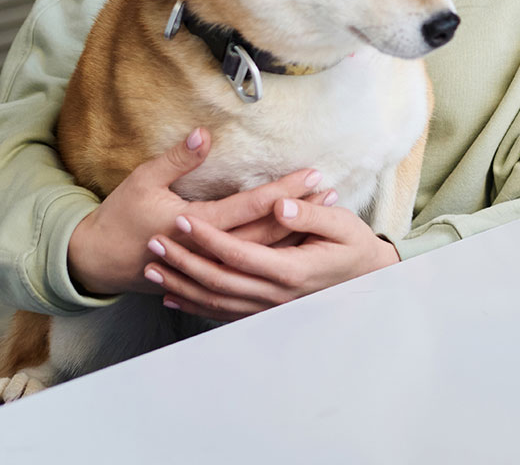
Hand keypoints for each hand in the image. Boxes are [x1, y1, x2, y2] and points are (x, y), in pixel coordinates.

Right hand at [67, 129, 330, 296]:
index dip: (284, 190)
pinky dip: (279, 249)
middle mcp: (209, 249)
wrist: (100, 261)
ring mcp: (211, 265)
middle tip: (333, 191)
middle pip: (267, 230)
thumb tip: (203, 134)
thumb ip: (176, 160)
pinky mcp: (212, 274)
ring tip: (325, 210)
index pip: (251, 206)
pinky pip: (253, 263)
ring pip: (264, 250)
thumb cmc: (122, 217)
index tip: (312, 174)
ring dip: (297, 230)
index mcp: (196, 225)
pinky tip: (300, 236)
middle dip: (302, 210)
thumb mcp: (143, 181)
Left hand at [145, 197, 399, 319]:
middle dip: (183, 261)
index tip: (182, 218)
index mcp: (292, 270)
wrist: (367, 276)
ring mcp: (269, 308)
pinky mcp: (264, 312)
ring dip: (181, 284)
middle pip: (219, 281)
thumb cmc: (354, 245)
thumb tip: (280, 205)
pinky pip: (223, 313)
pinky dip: (195, 305)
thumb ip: (309, 215)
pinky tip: (173, 296)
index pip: (239, 254)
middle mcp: (276, 295)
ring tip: (153, 265)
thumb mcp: (342, 224)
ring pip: (215, 301)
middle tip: (154, 240)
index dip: (208, 237)